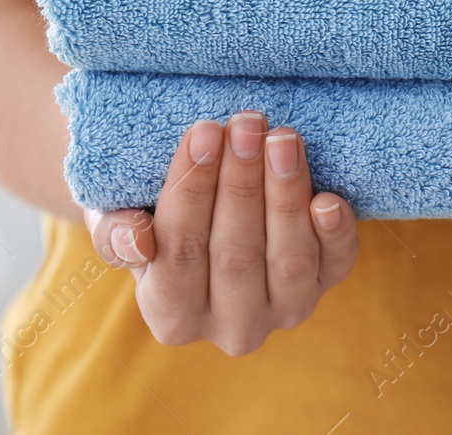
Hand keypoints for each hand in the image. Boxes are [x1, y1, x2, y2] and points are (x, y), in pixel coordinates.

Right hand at [84, 113, 358, 354]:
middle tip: (246, 123)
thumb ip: (115, 233)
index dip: (192, 190)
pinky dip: (335, 234)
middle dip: (242, 181)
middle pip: (236, 254)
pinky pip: (336, 264)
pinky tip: (328, 197)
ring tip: (282, 138)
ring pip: (287, 258)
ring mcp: (283, 311)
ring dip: (286, 193)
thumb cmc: (155, 214)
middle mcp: (231, 327)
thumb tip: (138, 240)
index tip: (203, 131)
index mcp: (171, 316)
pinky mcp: (325, 287)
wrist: (211, 213)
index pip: (180, 251)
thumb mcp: (116, 220)